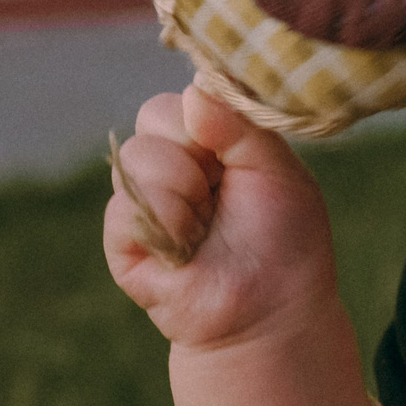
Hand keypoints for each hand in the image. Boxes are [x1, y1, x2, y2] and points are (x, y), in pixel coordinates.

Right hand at [104, 86, 337, 353]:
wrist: (272, 312)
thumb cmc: (284, 242)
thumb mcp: (279, 170)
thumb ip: (241, 125)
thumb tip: (193, 93)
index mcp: (206, 144)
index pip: (183, 100)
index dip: (210, 122)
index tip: (238, 160)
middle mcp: (169, 165)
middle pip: (153, 116)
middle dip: (197, 153)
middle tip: (223, 196)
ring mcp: (142, 200)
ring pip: (138, 156)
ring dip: (186, 193)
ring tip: (208, 228)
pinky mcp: (121, 239)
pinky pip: (125, 204)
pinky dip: (167, 224)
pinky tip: (187, 250)